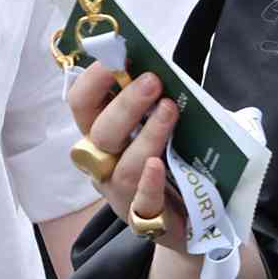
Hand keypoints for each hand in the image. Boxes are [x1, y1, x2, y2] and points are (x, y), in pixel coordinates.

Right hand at [66, 64, 182, 240]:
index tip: (114, 59)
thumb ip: (159, 103)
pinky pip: (142, 201)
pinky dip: (149, 182)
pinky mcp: (146, 219)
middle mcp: (103, 164)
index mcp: (101, 136)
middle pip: (101, 133)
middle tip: (152, 80)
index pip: (82, 106)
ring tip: (170, 110)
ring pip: (124, 166)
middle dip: (125, 104)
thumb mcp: (165, 128)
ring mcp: (121, 194)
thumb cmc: (174, 163)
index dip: (92, 81)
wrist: (195, 219)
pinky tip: (157, 165)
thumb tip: (166, 70)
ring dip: (147, 135)